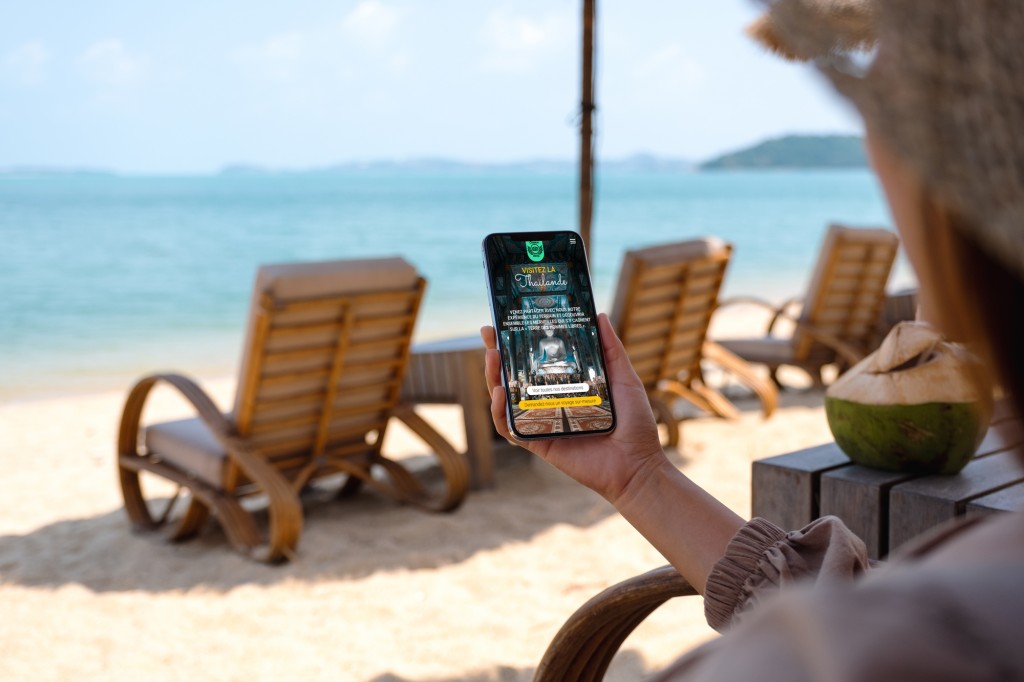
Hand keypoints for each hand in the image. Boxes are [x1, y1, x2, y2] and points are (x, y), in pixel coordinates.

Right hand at [481, 313, 666, 502]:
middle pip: (513, 376)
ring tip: (492, 356)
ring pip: (504, 400)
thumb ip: (611, 349)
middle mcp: (549, 402)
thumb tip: (598, 315)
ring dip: (492, 377)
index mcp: (566, 386)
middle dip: (496, 353)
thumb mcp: (624, 378)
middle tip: (489, 333)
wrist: (638, 464)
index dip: (517, 342)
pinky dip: (498, 413)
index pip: (535, 361)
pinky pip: (510, 429)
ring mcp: (541, 423)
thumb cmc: (634, 423)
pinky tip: (499, 394)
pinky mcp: (539, 443)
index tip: (506, 321)